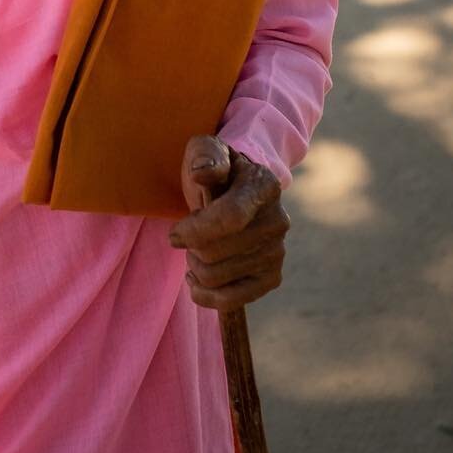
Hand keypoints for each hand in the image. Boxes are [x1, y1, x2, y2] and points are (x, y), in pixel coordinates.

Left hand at [168, 134, 289, 310]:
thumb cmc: (216, 172)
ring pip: (217, 277)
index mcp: (264, 186)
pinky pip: (231, 301)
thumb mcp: (206, 151)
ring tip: (196, 251)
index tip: (174, 233)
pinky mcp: (272, 278)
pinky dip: (205, 295)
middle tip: (188, 236)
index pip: (229, 218)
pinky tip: (198, 278)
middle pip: (216, 252)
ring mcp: (277, 252)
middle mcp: (278, 220)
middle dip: (190, 247)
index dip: (195, 230)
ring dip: (195, 267)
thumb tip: (203, 172)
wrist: (237, 192)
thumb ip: (205, 155)